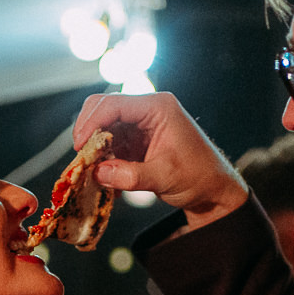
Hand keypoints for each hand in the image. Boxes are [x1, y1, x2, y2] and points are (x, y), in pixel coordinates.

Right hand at [73, 92, 249, 228]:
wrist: (213, 190)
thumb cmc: (199, 176)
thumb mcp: (165, 176)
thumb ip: (131, 175)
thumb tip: (98, 173)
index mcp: (157, 107)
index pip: (114, 104)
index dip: (91, 123)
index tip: (80, 147)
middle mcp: (146, 111)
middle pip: (103, 109)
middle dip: (88, 133)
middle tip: (81, 159)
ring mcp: (139, 125)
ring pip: (103, 128)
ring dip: (94, 150)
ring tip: (90, 172)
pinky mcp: (135, 141)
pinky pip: (109, 144)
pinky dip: (102, 160)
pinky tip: (104, 179)